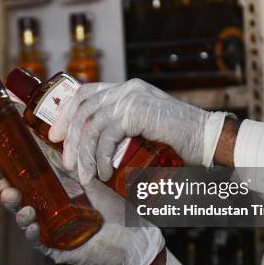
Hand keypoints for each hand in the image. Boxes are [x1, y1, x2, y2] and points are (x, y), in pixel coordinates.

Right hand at [0, 177, 163, 264]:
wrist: (135, 238)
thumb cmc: (117, 211)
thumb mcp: (94, 184)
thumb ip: (76, 169)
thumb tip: (60, 146)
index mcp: (58, 197)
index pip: (30, 187)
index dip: (15, 179)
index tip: (4, 169)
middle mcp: (52, 214)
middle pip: (24, 204)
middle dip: (11, 196)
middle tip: (5, 187)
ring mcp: (54, 232)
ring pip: (28, 223)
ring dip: (20, 214)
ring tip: (19, 205)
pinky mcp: (60, 249)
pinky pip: (42, 243)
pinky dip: (34, 234)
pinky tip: (32, 225)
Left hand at [48, 79, 229, 184]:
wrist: (209, 141)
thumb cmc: (179, 141)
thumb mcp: (143, 131)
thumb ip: (123, 130)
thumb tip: (94, 149)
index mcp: (126, 90)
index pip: (85, 93)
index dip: (66, 113)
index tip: (55, 135)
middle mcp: (127, 89)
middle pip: (83, 108)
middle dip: (70, 138)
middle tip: (67, 163)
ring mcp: (132, 98)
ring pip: (91, 124)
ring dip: (84, 153)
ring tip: (85, 176)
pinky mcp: (137, 112)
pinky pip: (106, 134)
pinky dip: (99, 156)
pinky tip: (102, 172)